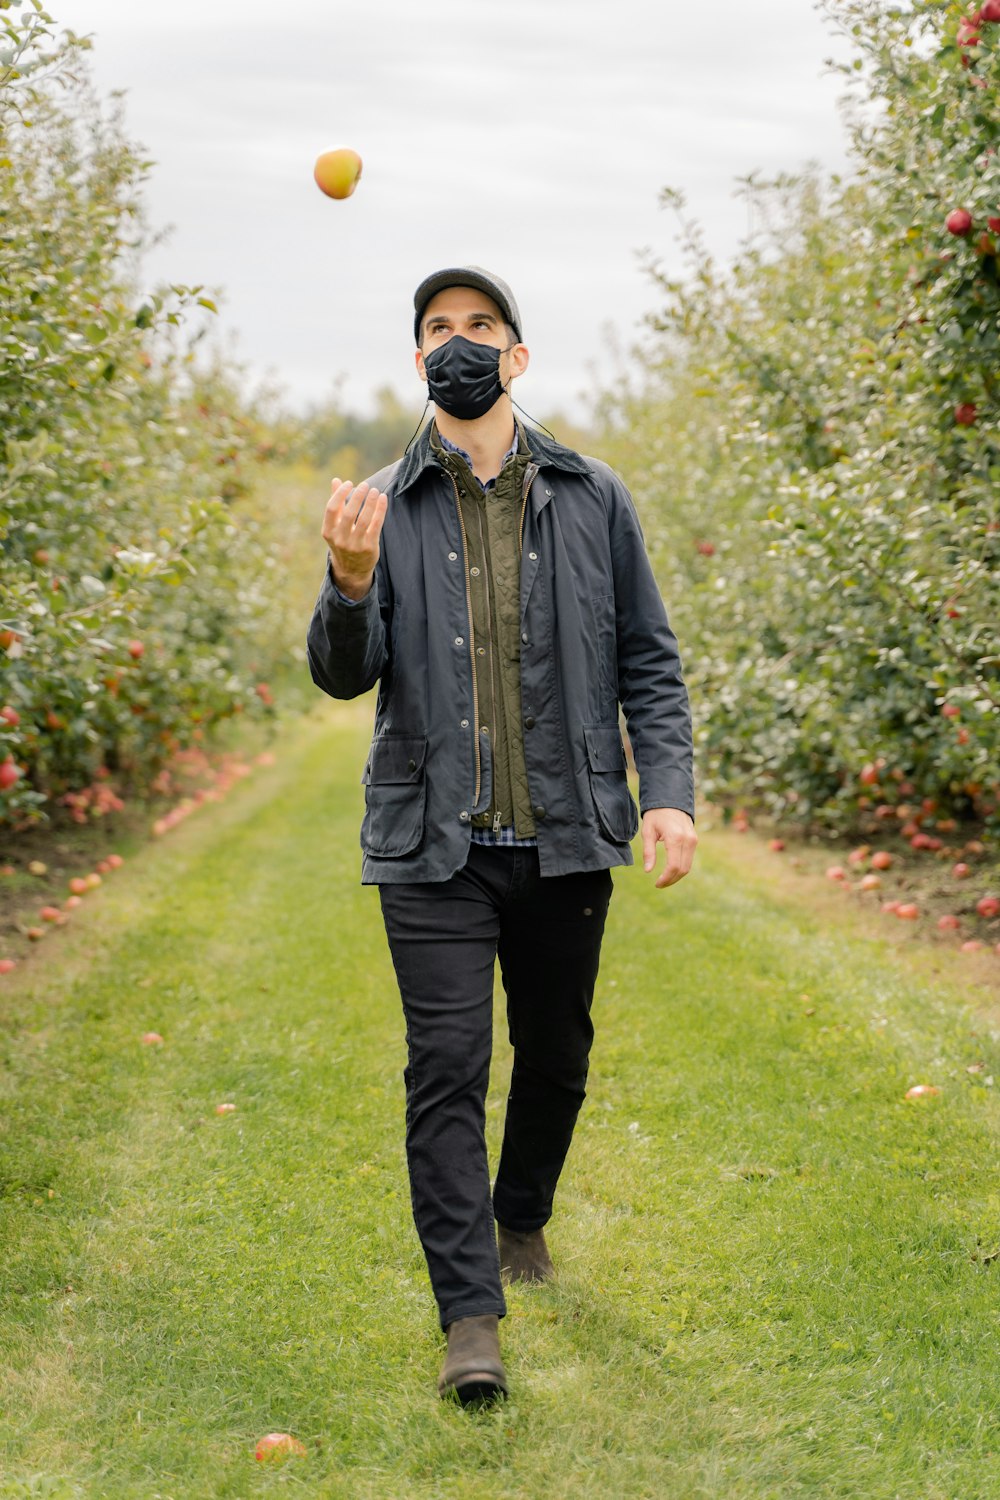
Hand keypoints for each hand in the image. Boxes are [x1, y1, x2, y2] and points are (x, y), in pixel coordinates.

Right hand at [322, 478, 388, 599]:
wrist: (352, 570)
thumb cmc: (343, 541)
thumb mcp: (335, 526)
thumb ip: (337, 504)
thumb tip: (336, 480)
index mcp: (328, 532)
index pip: (331, 509)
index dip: (340, 494)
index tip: (349, 483)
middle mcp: (340, 539)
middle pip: (349, 513)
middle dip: (358, 496)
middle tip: (366, 485)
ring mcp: (355, 545)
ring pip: (364, 519)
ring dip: (371, 502)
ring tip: (375, 491)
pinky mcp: (369, 548)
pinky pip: (376, 525)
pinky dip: (380, 510)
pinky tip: (383, 499)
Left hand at [641, 807, 696, 888]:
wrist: (671, 800)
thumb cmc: (656, 815)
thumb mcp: (647, 831)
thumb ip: (648, 852)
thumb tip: (648, 871)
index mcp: (675, 837)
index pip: (673, 865)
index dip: (666, 878)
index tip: (656, 884)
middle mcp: (687, 840)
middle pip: (682, 869)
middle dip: (671, 880)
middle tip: (659, 885)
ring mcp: (693, 840)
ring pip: (687, 866)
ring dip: (676, 876)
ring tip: (664, 880)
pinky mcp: (694, 840)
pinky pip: (689, 859)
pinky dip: (680, 868)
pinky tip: (670, 871)